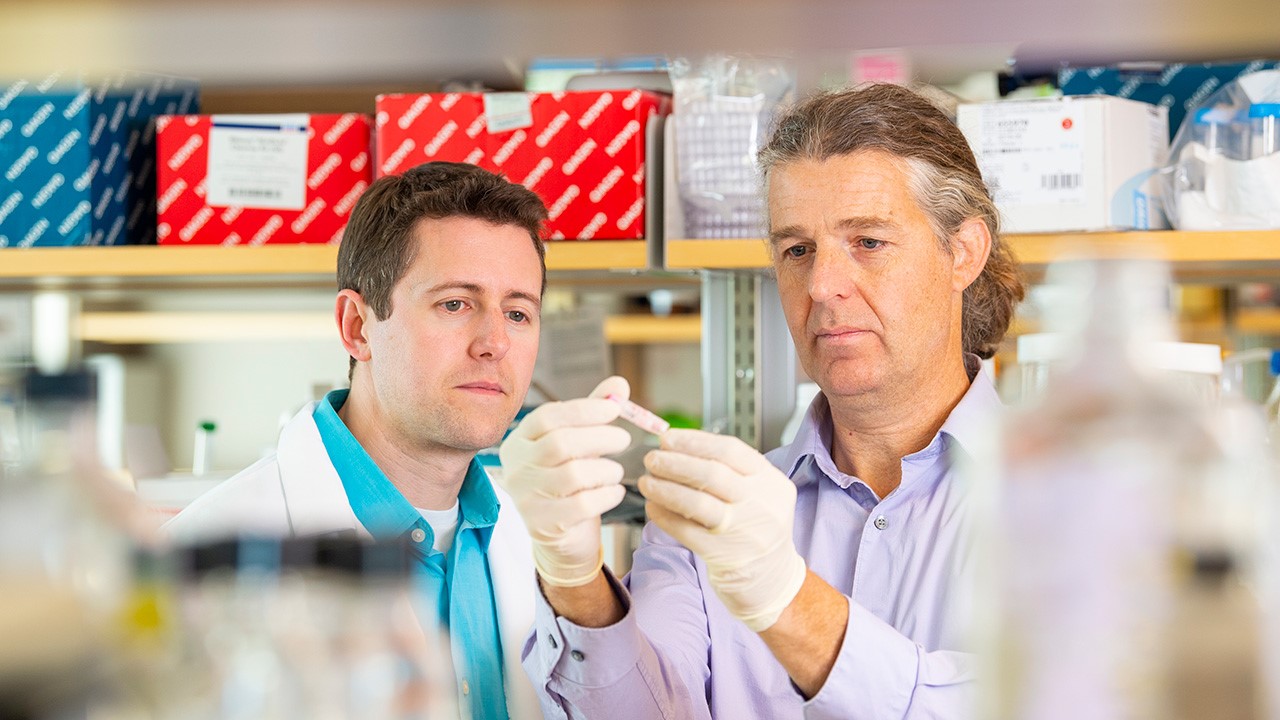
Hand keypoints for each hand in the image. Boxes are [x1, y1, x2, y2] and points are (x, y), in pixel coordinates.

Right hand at [497, 377, 632, 586]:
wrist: (561, 535)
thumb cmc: (570, 482)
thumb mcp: (578, 443)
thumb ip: (593, 413)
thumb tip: (619, 385)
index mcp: (520, 441)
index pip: (548, 417)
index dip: (584, 410)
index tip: (614, 409)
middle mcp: (516, 468)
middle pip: (561, 443)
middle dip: (600, 437)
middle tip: (624, 439)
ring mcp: (525, 498)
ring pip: (574, 474)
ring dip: (606, 469)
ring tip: (615, 471)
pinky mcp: (542, 524)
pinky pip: (582, 504)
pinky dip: (607, 495)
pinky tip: (613, 492)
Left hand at [640, 430, 806, 631]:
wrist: (773, 580)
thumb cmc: (758, 529)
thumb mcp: (761, 494)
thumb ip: (731, 471)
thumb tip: (680, 446)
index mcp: (771, 482)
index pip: (730, 450)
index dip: (694, 441)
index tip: (668, 438)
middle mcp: (760, 505)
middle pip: (711, 474)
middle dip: (675, 463)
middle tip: (652, 459)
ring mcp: (742, 532)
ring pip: (696, 503)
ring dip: (665, 489)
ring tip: (646, 482)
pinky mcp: (723, 556)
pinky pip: (686, 531)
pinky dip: (665, 516)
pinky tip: (652, 508)